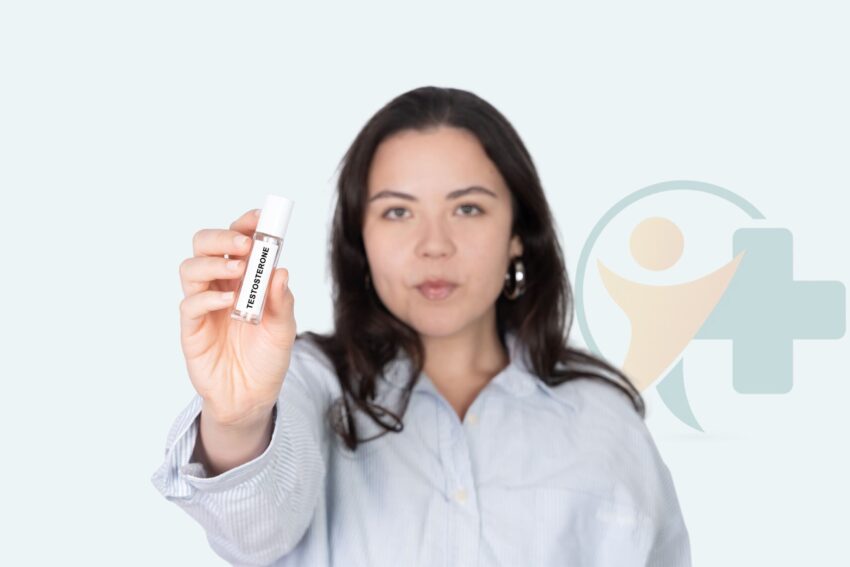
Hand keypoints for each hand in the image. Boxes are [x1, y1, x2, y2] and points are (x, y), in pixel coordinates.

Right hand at [178, 208, 295, 427]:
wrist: (252, 398)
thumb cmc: (267, 358)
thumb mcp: (284, 329)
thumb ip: (283, 301)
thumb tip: (281, 271)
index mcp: (243, 279)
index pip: (237, 242)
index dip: (245, 225)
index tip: (261, 218)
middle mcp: (219, 285)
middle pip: (204, 245)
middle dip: (223, 238)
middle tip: (246, 245)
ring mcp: (203, 306)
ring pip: (191, 268)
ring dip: (213, 262)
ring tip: (237, 270)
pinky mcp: (192, 329)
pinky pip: (190, 304)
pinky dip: (207, 297)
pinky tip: (228, 301)